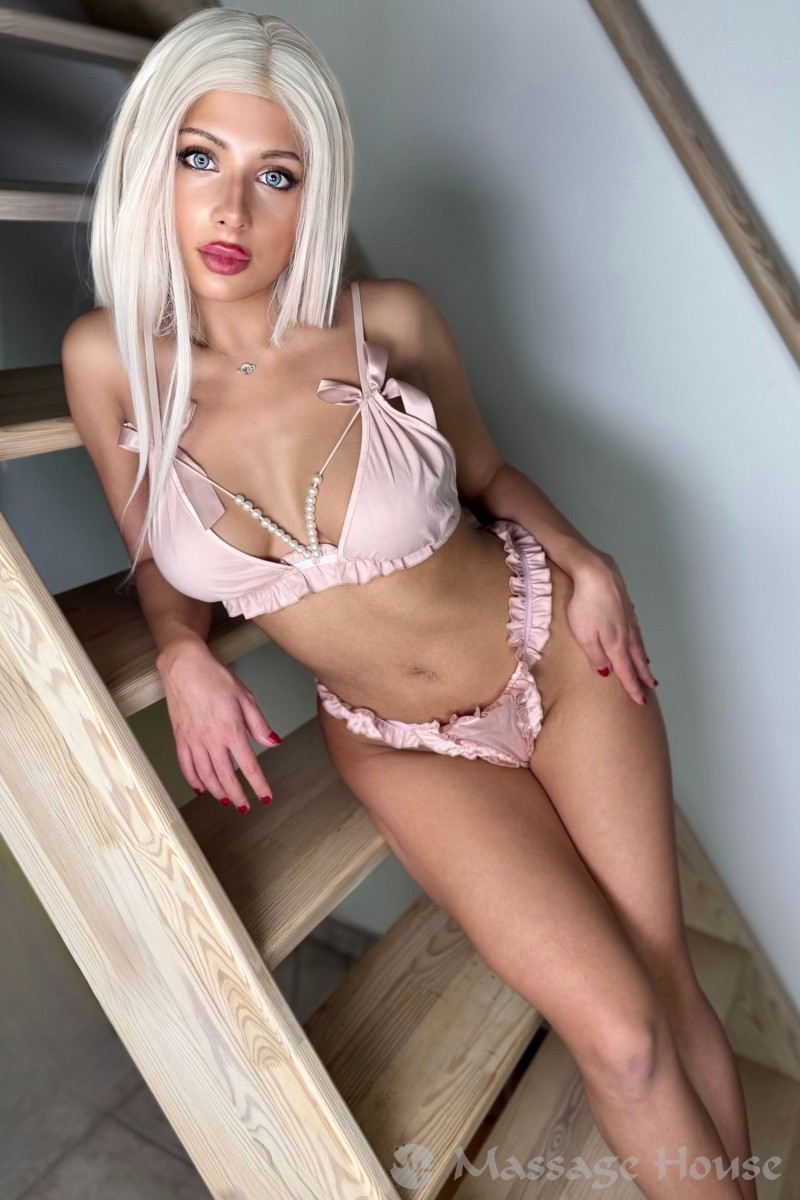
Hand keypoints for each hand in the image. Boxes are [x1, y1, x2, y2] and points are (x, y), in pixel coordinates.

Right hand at [157, 642, 279, 811]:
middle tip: (245, 806)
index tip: (265, 797)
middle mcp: (210, 739)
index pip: (248, 766)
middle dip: (237, 795)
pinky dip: (193, 780)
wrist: (184, 665)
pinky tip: (200, 787)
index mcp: (231, 730)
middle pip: (225, 776)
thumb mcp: (245, 697)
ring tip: (226, 800)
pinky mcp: (180, 737)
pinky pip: (185, 766)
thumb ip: (259, 725)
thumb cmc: (215, 677)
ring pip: (205, 775)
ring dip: (217, 791)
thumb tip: (273, 743)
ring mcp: (193, 740)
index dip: (258, 785)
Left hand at [566, 551, 657, 704]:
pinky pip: (636, 629)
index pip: (626, 671)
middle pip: (636, 659)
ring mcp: (628, 618)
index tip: (640, 701)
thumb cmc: (586, 603)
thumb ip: (596, 656)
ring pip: (638, 644)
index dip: (632, 687)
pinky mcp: (625, 605)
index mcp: (616, 643)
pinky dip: (639, 639)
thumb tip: (606, 673)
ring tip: (647, 668)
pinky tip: (638, 638)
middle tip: (651, 689)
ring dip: (643, 658)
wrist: (596, 571)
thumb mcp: (584, 636)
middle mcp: (626, 633)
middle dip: (642, 676)